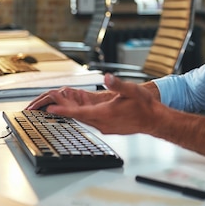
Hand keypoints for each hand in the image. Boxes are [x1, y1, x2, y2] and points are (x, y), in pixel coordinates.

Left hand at [28, 74, 162, 135]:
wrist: (154, 120)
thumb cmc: (144, 106)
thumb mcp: (132, 90)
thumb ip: (118, 85)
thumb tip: (107, 78)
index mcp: (106, 114)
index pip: (80, 112)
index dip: (64, 109)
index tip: (51, 108)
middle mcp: (103, 123)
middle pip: (78, 116)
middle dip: (64, 108)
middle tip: (50, 101)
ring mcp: (105, 127)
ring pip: (84, 118)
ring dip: (73, 111)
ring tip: (63, 101)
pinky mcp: (108, 127)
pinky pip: (91, 120)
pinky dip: (83, 113)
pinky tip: (82, 107)